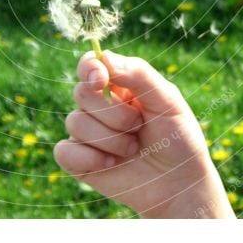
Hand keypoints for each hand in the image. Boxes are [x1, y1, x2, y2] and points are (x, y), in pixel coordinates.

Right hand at [53, 49, 234, 217]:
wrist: (179, 185)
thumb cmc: (178, 138)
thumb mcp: (168, 101)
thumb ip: (139, 74)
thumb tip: (104, 58)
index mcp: (119, 85)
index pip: (90, 64)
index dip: (90, 69)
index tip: (101, 81)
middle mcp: (99, 106)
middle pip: (82, 93)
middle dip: (114, 114)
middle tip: (139, 126)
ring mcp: (87, 133)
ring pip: (75, 122)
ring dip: (109, 139)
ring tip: (133, 149)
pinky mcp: (80, 161)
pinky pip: (63, 151)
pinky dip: (89, 158)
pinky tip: (111, 164)